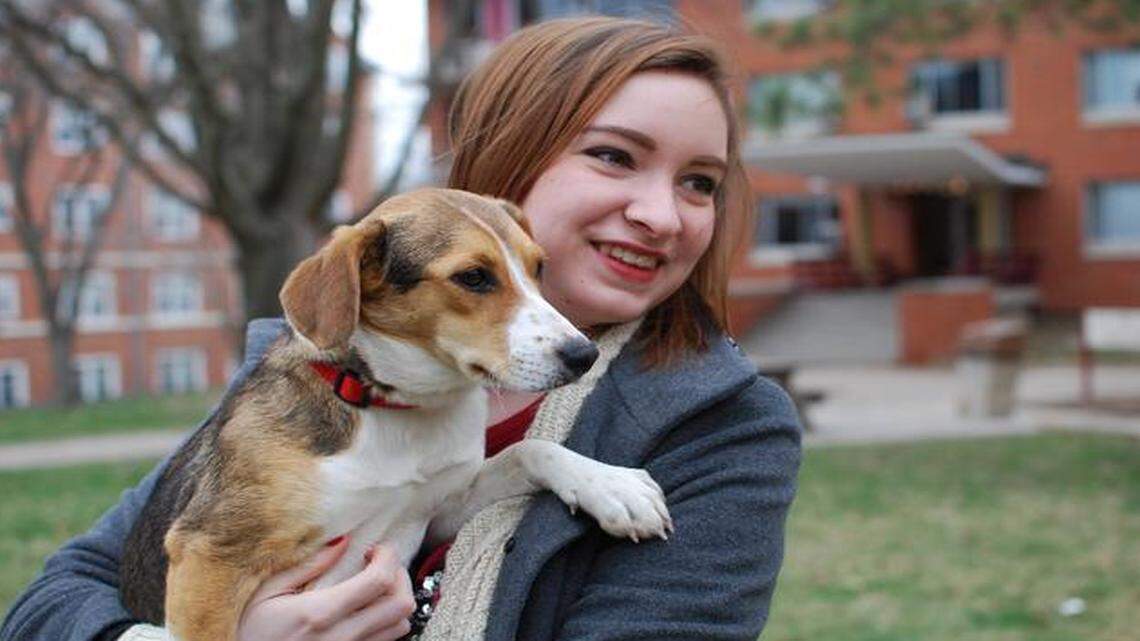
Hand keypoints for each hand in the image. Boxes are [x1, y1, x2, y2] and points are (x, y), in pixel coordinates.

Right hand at [237, 538, 415, 640]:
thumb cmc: (247, 630)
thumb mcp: (265, 591)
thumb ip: (307, 565)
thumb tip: (342, 542)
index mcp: (319, 612)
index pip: (379, 581)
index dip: (388, 557)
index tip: (375, 548)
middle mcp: (341, 636)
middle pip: (401, 604)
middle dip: (400, 576)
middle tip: (381, 564)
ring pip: (400, 626)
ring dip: (396, 600)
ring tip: (377, 586)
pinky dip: (386, 621)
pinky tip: (367, 609)